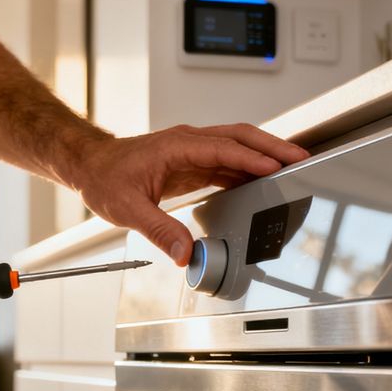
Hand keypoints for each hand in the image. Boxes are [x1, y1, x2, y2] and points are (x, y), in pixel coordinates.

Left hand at [68, 124, 308, 264]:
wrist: (91, 166)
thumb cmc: (104, 177)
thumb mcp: (127, 208)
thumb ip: (159, 230)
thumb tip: (186, 252)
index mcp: (176, 146)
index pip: (222, 148)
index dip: (250, 159)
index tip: (275, 168)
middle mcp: (188, 143)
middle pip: (240, 138)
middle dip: (273, 147)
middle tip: (301, 158)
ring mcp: (193, 151)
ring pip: (238, 146)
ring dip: (266, 155)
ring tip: (293, 168)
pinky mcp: (194, 162)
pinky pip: (229, 161)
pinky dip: (250, 169)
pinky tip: (264, 181)